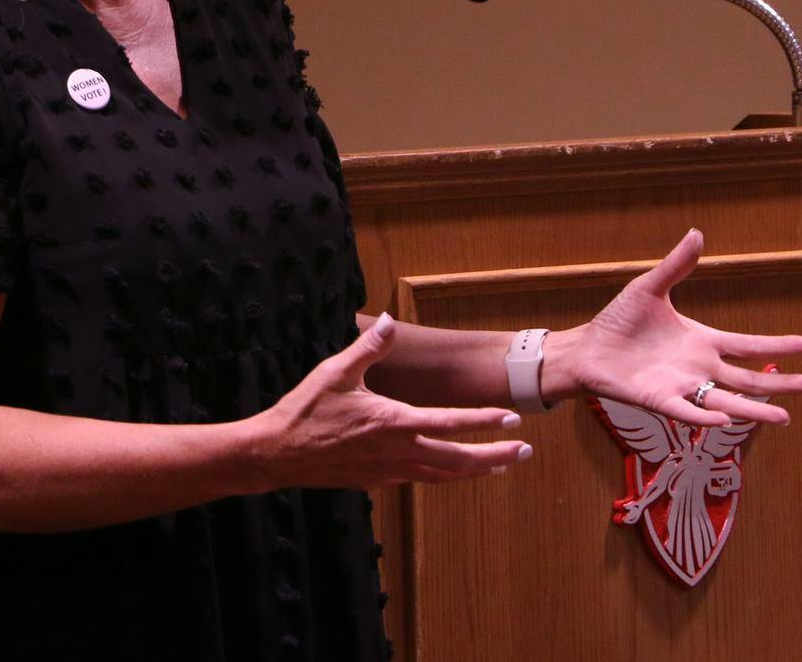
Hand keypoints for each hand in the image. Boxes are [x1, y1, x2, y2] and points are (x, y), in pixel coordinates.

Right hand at [252, 313, 530, 488]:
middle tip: (523, 452)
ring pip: (442, 475)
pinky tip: (451, 472)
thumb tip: (389, 320)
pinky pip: (420, 479)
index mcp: (392, 422)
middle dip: (493, 456)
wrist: (278, 454)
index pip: (449, 422)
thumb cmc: (306, 410)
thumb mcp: (336, 372)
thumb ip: (369, 347)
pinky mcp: (377, 481)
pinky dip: (444, 476)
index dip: (483, 421)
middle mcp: (397, 451)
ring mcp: (388, 471)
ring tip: (500, 466)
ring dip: (474, 470)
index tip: (512, 420)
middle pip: (457, 460)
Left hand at [559, 229, 801, 426]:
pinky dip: (704, 416)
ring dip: (755, 409)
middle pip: (751, 379)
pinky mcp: (659, 401)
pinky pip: (687, 412)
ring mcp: (683, 387)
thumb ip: (677, 266)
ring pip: (728, 401)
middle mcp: (700, 368)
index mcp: (703, 342)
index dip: (780, 345)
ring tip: (785, 416)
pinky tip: (725, 419)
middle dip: (786, 383)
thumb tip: (697, 233)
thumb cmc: (619, 321)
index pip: (751, 346)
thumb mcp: (650, 288)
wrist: (587, 348)